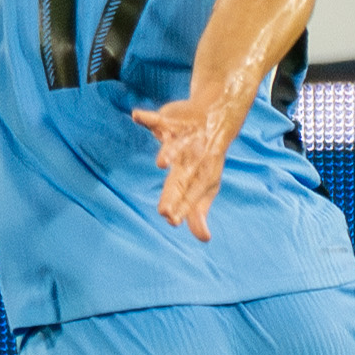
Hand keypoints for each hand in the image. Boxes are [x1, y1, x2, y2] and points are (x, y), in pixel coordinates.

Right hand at [131, 92, 242, 240]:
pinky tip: (137, 117)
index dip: (181, 208)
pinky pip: (157, 120)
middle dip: (173, 195)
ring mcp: (182, 141)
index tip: (173, 221)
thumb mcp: (204, 186)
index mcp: (196, 177)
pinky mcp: (171, 123)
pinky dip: (148, 118)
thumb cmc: (208, 159)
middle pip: (180, 180)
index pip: (188, 197)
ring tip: (161, 163)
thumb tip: (205, 238)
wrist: (217, 118)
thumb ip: (197, 210)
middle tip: (165, 211)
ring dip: (169, 154)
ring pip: (175, 148)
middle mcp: (190, 161)